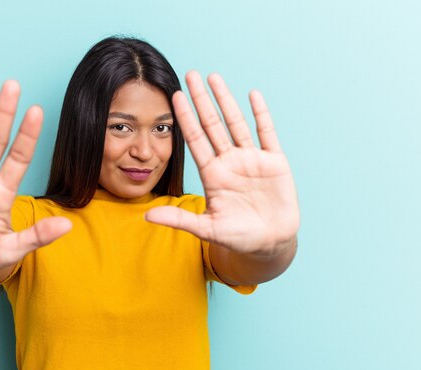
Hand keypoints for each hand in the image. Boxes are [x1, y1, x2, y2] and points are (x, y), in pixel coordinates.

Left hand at [146, 71, 299, 255]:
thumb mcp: (207, 230)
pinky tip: (252, 94)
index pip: (195, 140)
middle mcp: (229, 162)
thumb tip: (146, 216)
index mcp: (212, 175)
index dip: (185, 118)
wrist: (270, 244)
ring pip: (236, 123)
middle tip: (190, 74)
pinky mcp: (275, 162)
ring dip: (226, 100)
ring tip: (214, 77)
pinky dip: (261, 114)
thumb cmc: (238, 238)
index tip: (174, 96)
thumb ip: (179, 220)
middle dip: (201, 100)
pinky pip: (267, 133)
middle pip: (212, 124)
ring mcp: (251, 160)